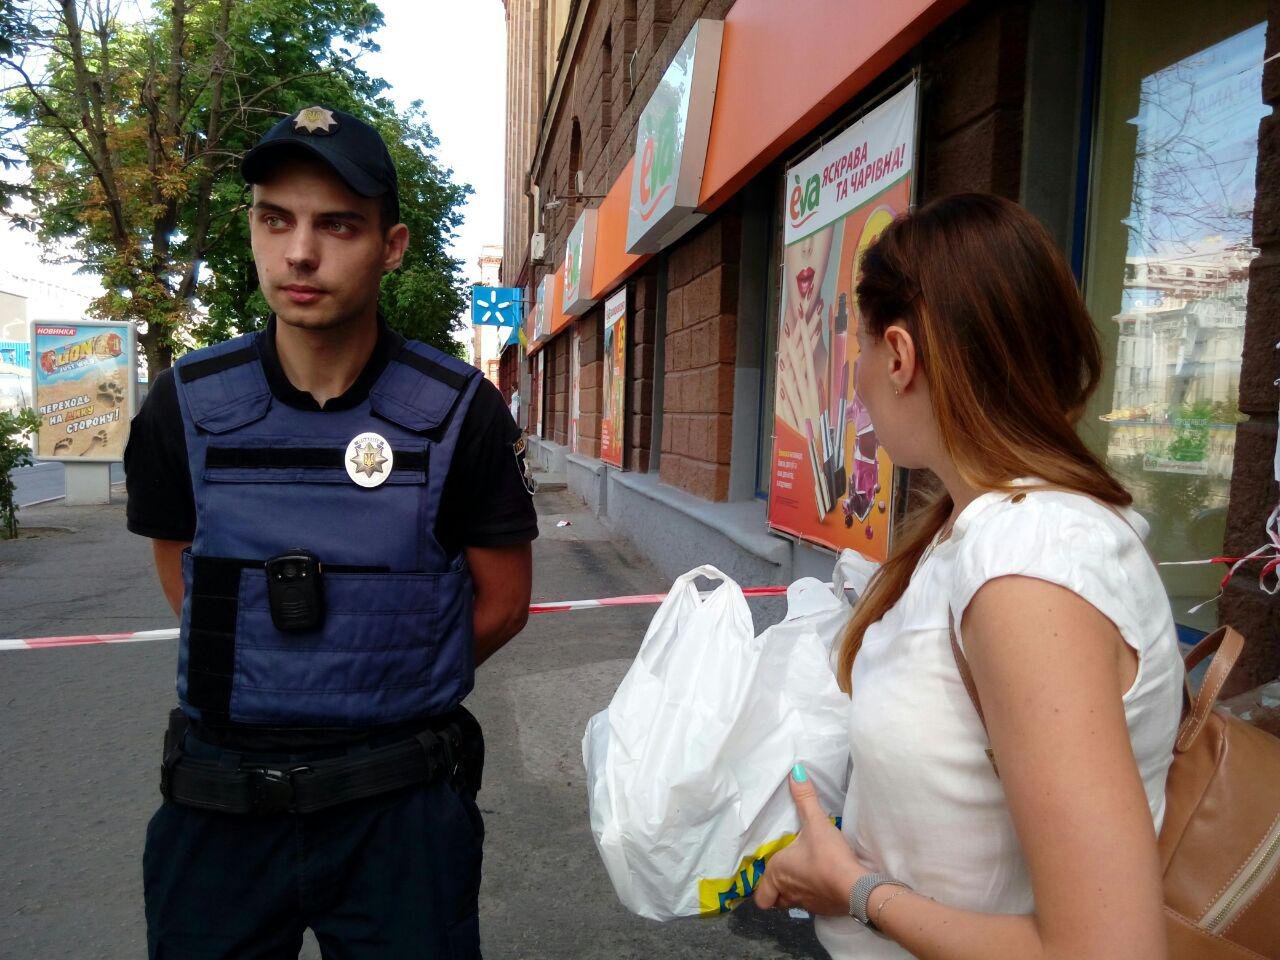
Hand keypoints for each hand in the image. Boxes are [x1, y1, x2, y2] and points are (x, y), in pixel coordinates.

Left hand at [753, 765, 866, 915]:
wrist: (856, 887)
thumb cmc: (828, 855)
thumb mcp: (816, 823)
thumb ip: (805, 798)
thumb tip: (795, 771)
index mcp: (778, 873)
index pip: (761, 895)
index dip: (764, 887)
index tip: (771, 874)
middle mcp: (788, 893)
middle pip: (775, 900)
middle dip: (778, 890)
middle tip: (787, 874)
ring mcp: (807, 905)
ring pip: (794, 903)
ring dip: (797, 891)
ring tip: (807, 875)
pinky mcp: (825, 910)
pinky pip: (814, 905)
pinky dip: (817, 896)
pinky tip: (826, 882)